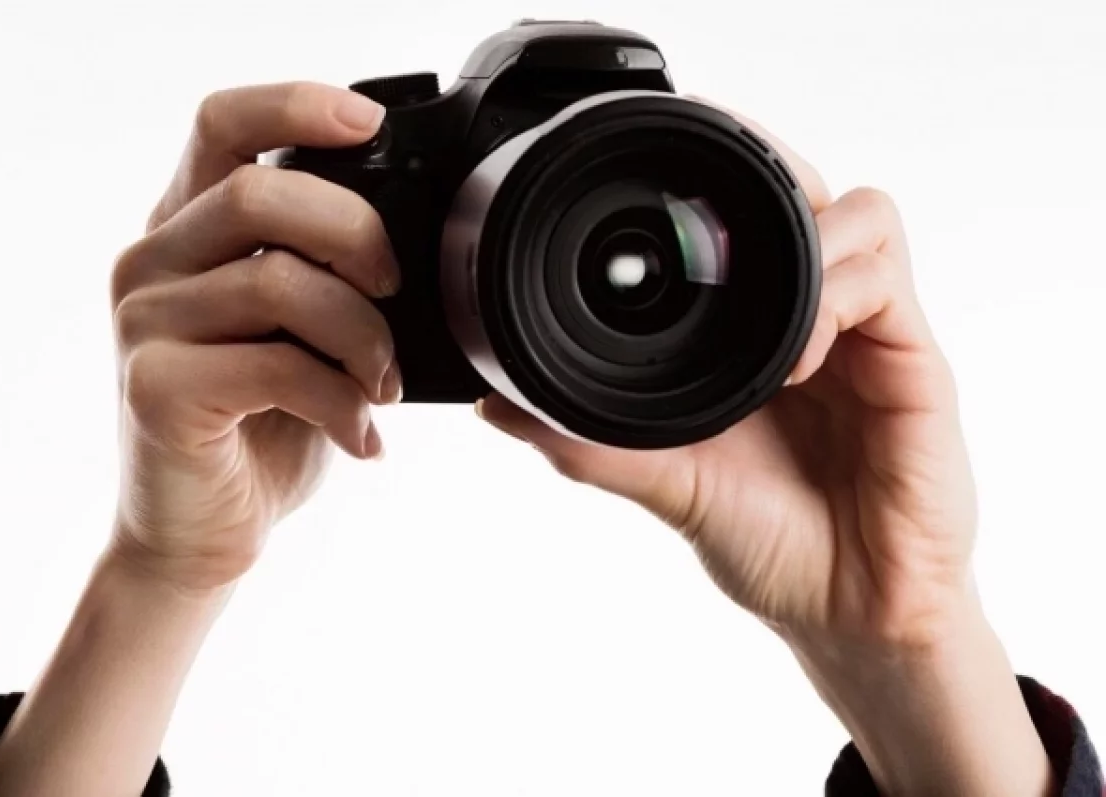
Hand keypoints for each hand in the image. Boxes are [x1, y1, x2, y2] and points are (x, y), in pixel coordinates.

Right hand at [109, 82, 400, 590]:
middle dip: (358, 236)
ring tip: (383, 385)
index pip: (223, 124)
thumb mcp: (299, 335)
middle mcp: (152, 262)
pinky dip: (342, 403)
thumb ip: (322, 275)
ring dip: (363, 338)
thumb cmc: (260, 428)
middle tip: (395, 292)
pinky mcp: (156, 387)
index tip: (369, 126)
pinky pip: (277, 366)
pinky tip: (362, 437)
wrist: (202, 534)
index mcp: (187, 231)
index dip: (297, 106)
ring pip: (280, 284)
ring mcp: (145, 323)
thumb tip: (407, 247)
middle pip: (262, 195)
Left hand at [476, 101, 1053, 795]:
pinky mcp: (916, 366)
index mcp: (766, 335)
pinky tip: (795, 365)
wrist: (848, 615)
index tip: (665, 179)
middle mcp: (822, 321)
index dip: (723, 181)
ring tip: (765, 326)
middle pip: (814, 194)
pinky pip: (885, 286)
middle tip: (715, 218)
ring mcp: (872, 337)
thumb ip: (592, 443)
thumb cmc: (770, 544)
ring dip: (807, 245)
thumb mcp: (668, 482)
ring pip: (864, 217)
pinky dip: (833, 302)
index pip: (759, 221)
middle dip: (769, 179)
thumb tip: (498, 408)